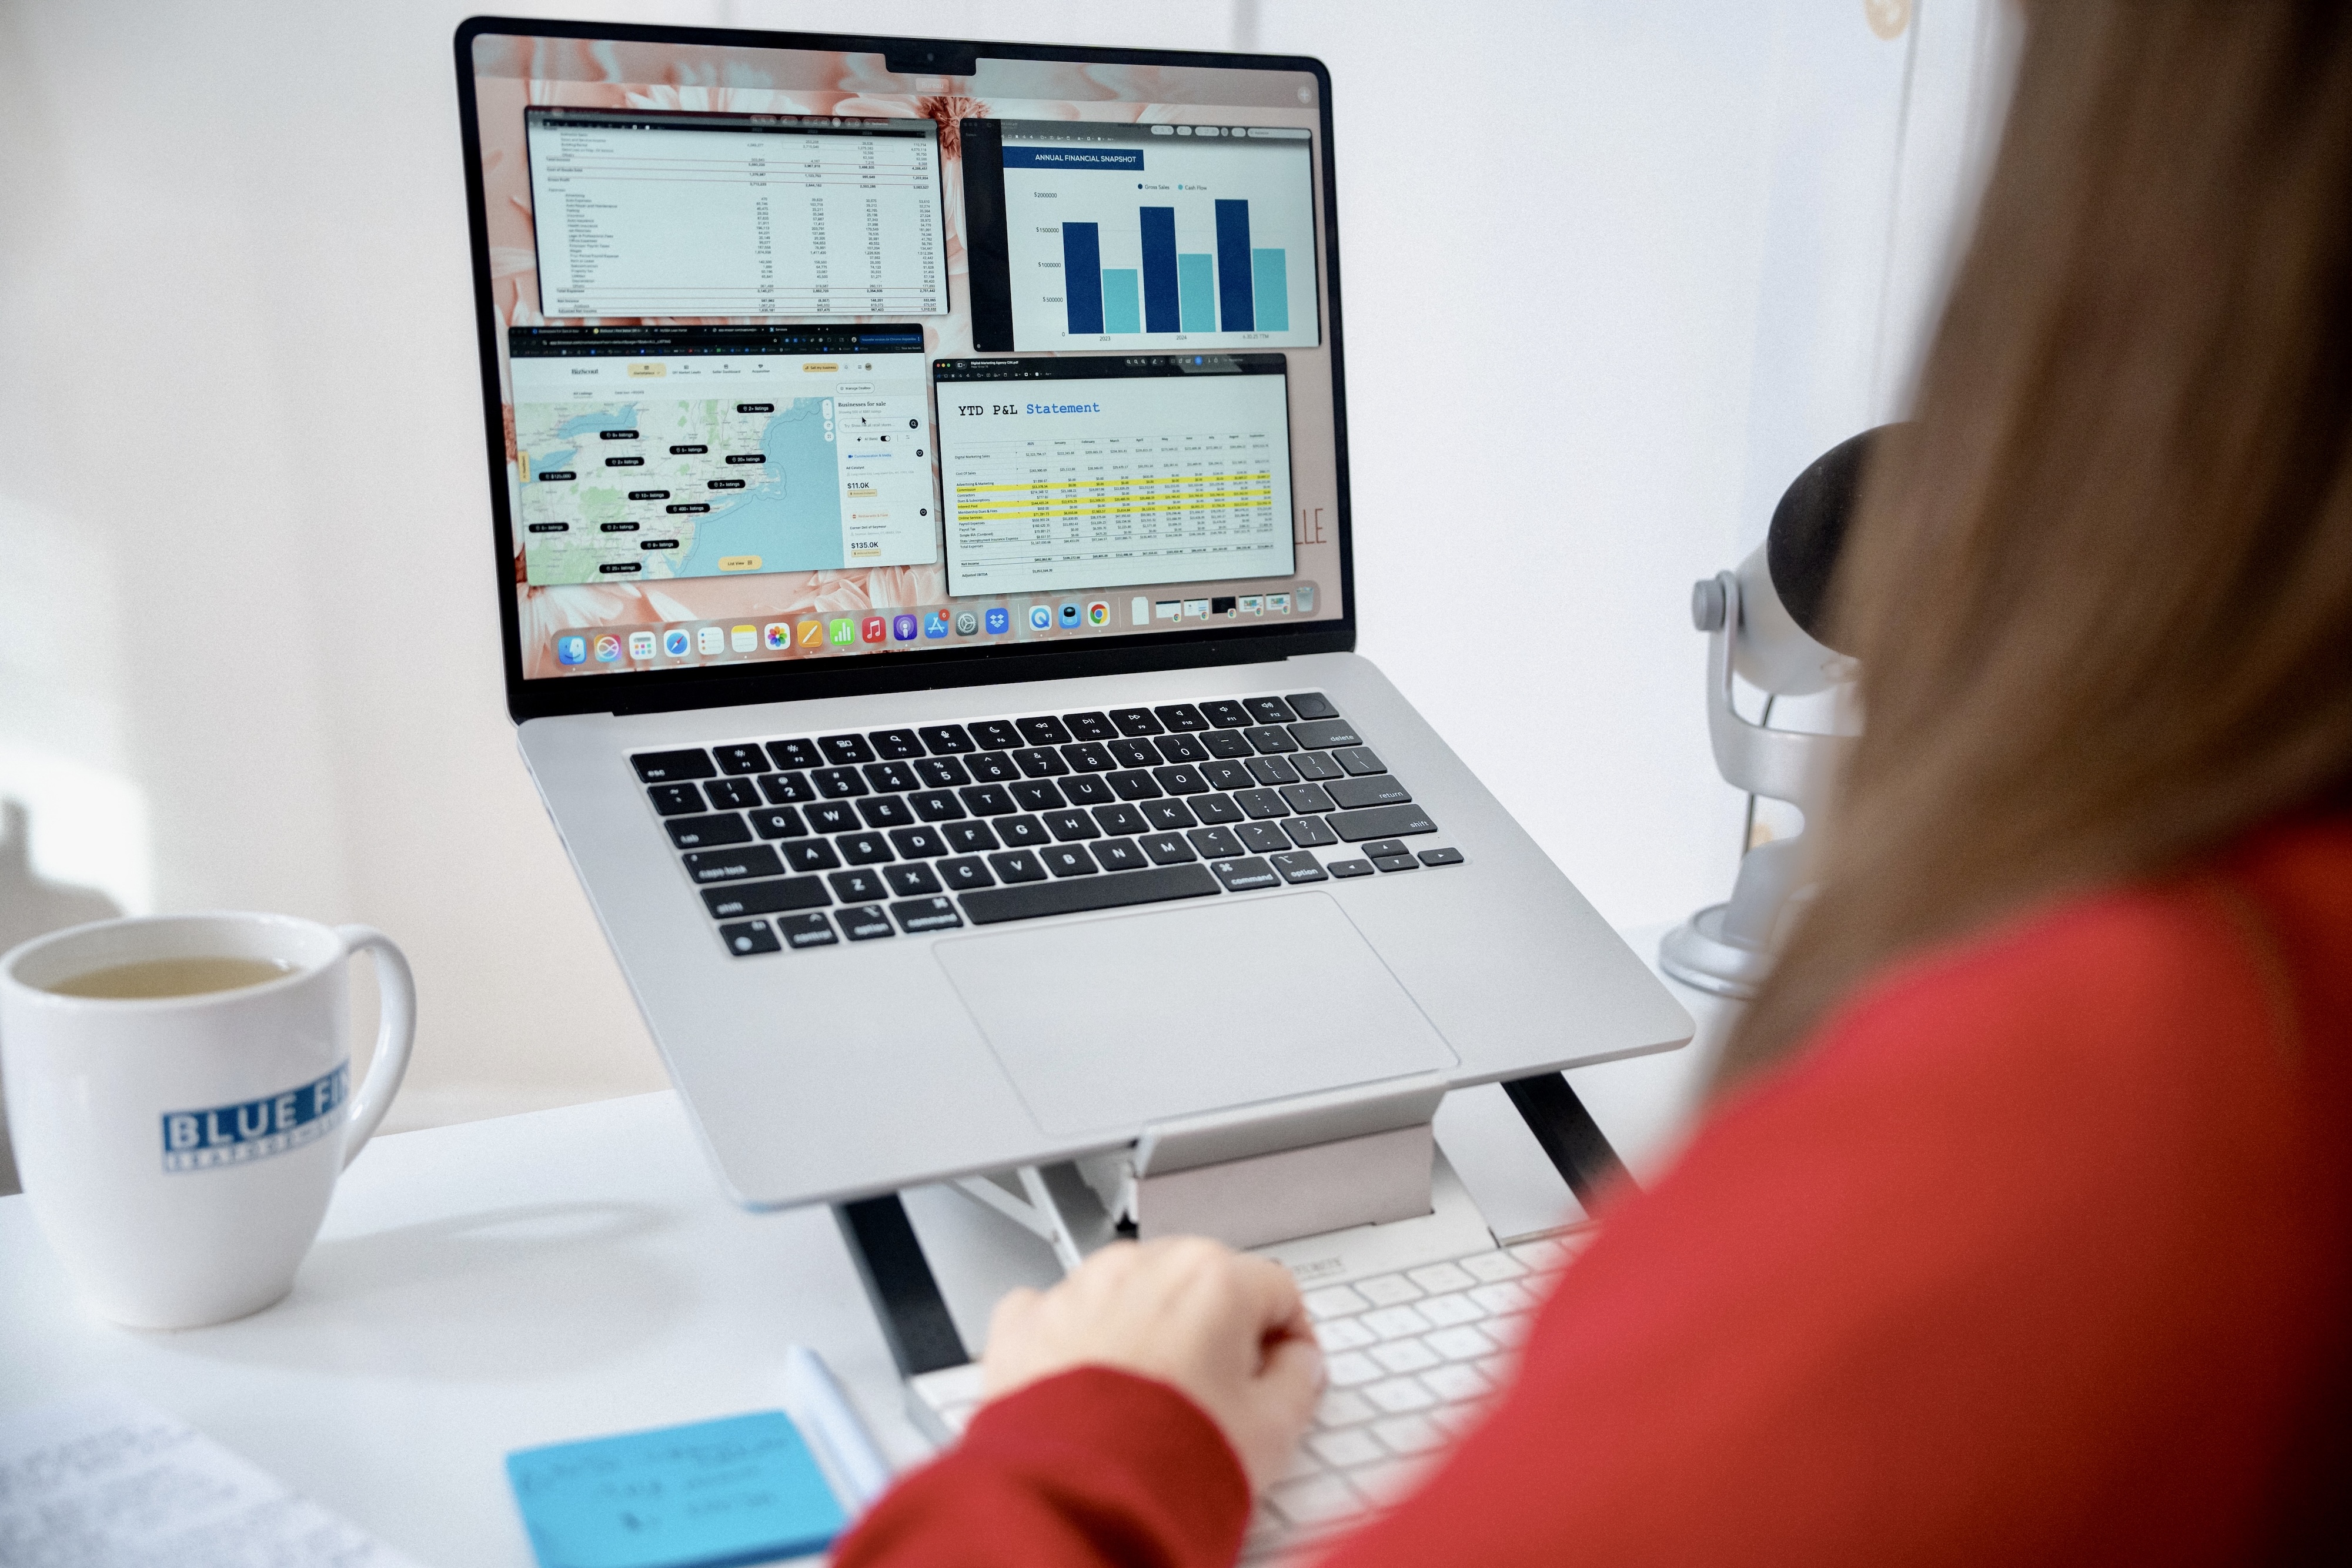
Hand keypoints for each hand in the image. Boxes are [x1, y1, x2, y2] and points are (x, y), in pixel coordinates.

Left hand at [981, 1236, 1323, 1489]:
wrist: (1077, 1505)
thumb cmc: (1169, 1468)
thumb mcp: (1273, 1432)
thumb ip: (1299, 1381)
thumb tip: (1295, 1366)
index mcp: (1212, 1279)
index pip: (1275, 1290)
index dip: (1286, 1338)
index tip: (1280, 1372)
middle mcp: (1141, 1267)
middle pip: (1198, 1281)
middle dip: (1212, 1328)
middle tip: (1216, 1394)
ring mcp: (1077, 1289)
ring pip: (1128, 1291)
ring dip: (1144, 1328)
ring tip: (1149, 1401)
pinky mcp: (1026, 1321)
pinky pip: (1061, 1314)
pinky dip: (1077, 1342)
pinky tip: (1091, 1391)